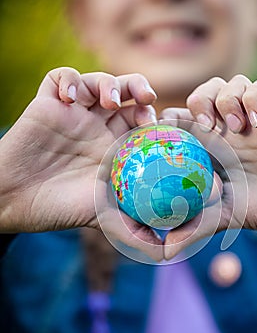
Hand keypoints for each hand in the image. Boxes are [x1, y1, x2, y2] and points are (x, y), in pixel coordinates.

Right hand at [0, 67, 162, 260]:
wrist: (14, 201)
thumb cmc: (59, 209)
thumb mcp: (104, 218)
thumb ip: (134, 230)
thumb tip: (165, 254)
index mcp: (115, 147)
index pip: (144, 121)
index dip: (158, 117)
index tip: (166, 125)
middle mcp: (97, 127)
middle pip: (127, 94)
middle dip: (139, 91)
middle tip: (146, 101)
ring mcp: (73, 114)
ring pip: (99, 81)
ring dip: (109, 83)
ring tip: (109, 101)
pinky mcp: (48, 104)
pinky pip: (61, 77)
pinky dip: (70, 79)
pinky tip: (71, 99)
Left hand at [161, 75, 256, 258]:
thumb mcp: (226, 217)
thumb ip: (196, 226)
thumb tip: (165, 252)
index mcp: (209, 150)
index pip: (180, 121)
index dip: (169, 120)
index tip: (169, 133)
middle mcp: (228, 132)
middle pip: (201, 95)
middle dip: (198, 102)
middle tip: (206, 127)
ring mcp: (251, 120)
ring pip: (228, 84)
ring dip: (226, 98)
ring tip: (236, 126)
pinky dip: (254, 97)